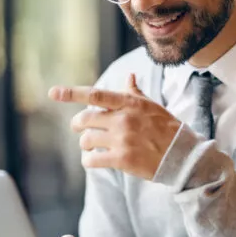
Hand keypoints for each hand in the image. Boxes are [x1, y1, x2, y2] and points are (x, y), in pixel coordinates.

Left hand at [48, 74, 182, 179]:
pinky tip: (93, 160)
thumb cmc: (167, 129)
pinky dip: (88, 161)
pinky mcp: (122, 160)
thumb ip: (135, 93)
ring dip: (85, 144)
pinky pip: (92, 160)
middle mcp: (123, 119)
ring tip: (91, 146)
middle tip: (79, 128)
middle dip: (77, 124)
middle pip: (85, 119)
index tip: (53, 92)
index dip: (72, 93)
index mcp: (129, 103)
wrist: (182, 155)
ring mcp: (122, 140)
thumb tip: (129, 76)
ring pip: (87, 140)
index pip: (95, 95)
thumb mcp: (152, 106)